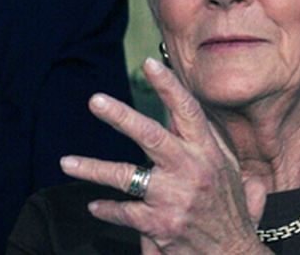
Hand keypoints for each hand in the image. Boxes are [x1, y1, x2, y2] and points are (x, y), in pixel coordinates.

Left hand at [61, 58, 269, 254]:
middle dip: (121, 116)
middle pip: (151, 136)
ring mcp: (173, 199)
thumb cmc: (230, 208)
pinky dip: (107, 209)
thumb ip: (208, 140)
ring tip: (67, 162)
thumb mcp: (230, 169)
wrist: (232, 254)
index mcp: (208, 152)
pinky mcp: (159, 225)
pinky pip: (124, 212)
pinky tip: (95, 205)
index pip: (188, 112)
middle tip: (97, 101)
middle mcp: (191, 170)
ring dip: (93, 168)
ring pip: (126, 176)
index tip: (150, 63)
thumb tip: (185, 112)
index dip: (169, 86)